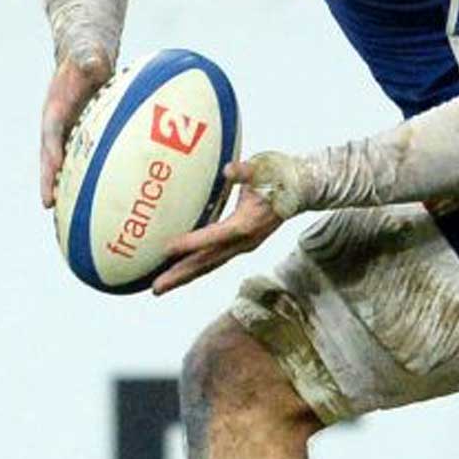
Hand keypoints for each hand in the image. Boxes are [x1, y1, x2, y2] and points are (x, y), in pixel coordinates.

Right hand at [39, 54, 112, 207]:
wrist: (85, 56)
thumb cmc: (86, 56)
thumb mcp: (88, 55)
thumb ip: (89, 60)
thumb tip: (94, 62)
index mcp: (55, 110)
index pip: (51, 140)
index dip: (51, 161)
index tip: (51, 184)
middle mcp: (58, 126)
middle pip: (52, 159)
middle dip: (51, 183)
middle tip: (50, 208)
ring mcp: (69, 133)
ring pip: (66, 164)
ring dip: (65, 186)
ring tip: (69, 215)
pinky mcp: (82, 136)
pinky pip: (83, 159)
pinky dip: (86, 178)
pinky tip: (97, 198)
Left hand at [149, 164, 285, 293]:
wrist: (301, 191)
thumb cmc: (280, 177)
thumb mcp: (264, 170)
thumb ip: (245, 172)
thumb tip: (230, 169)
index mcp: (248, 224)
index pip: (217, 235)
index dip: (193, 242)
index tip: (167, 248)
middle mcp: (245, 241)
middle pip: (209, 261)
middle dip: (181, 274)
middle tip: (156, 288)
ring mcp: (243, 246)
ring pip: (210, 265)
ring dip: (184, 276)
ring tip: (160, 287)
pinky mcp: (240, 246)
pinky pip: (214, 260)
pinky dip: (195, 268)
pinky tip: (179, 270)